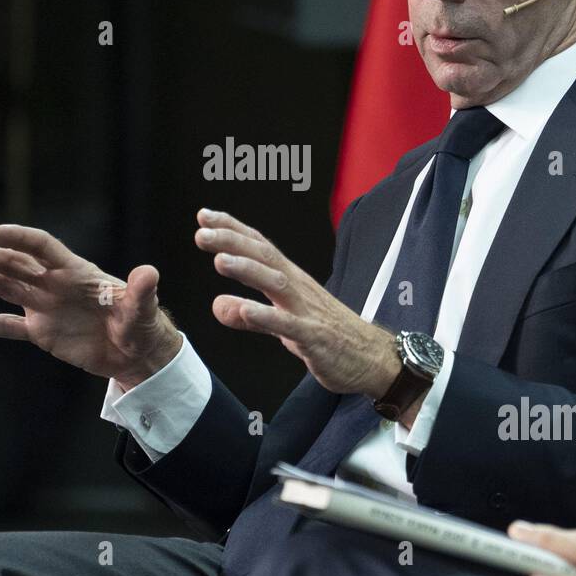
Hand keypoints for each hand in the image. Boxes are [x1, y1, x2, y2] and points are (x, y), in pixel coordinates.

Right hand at [0, 224, 181, 387]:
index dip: (18, 238)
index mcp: (76, 272)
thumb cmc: (142, 323)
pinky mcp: (41, 332)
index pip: (42, 248)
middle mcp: (55, 284)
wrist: (136, 351)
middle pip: (14, 265)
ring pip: (5, 288)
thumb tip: (149, 273)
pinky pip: (8, 326)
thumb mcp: (143, 309)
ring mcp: (45, 306)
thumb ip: (141, 292)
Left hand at [193, 209, 399, 399]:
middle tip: (202, 232)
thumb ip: (249, 316)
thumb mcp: (283, 325)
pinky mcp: (314, 337)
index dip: (233, 229)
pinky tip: (245, 309)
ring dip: (248, 270)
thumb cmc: (328, 336)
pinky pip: (288, 325)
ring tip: (219, 260)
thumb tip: (218, 305)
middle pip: (264, 257)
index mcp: (291, 281)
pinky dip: (266, 316)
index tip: (204, 216)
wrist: (373, 359)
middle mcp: (298, 289)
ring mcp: (307, 312)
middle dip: (233, 241)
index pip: (259, 247)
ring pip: (276, 284)